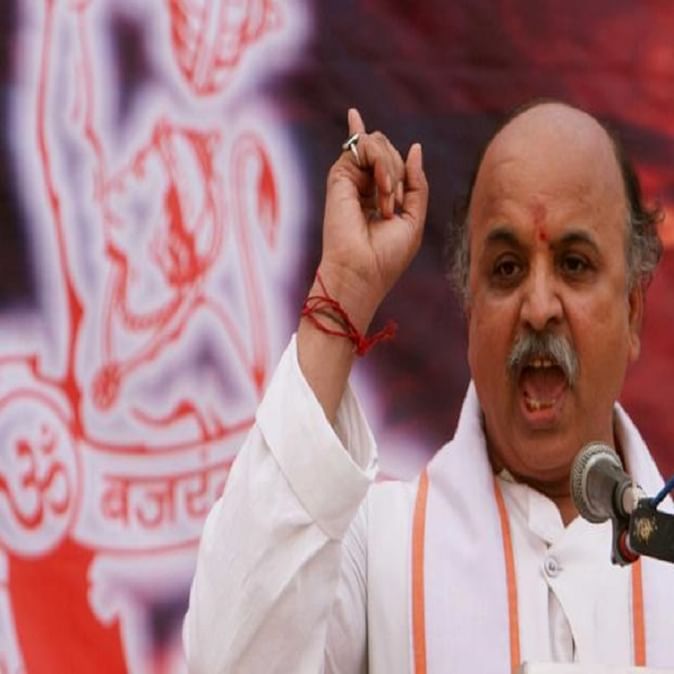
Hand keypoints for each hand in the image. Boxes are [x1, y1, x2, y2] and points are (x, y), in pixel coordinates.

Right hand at [319, 109, 427, 330]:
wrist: (361, 271)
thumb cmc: (386, 255)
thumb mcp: (413, 218)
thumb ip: (416, 183)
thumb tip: (415, 147)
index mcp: (376, 196)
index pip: (386, 160)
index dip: (393, 159)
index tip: (390, 206)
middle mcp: (360, 185)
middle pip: (386, 148)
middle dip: (400, 172)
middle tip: (394, 206)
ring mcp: (349, 179)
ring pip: (377, 143)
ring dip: (392, 171)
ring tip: (386, 206)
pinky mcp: (339, 175)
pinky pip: (366, 145)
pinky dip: (383, 165)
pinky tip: (382, 193)